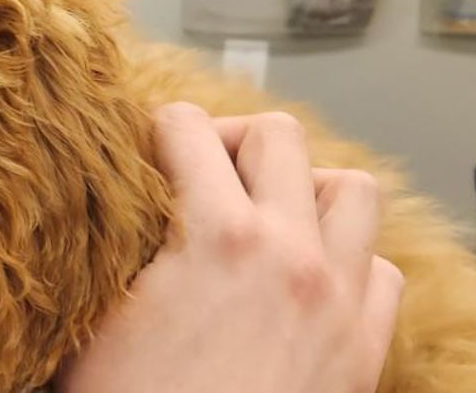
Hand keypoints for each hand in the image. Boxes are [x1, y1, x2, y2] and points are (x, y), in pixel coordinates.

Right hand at [56, 103, 403, 392]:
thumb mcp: (94, 314)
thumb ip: (109, 241)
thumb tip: (106, 193)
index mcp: (216, 234)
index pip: (188, 125)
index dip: (154, 132)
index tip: (141, 154)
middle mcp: (289, 254)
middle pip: (279, 136)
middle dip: (233, 142)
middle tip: (201, 174)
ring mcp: (337, 300)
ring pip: (352, 191)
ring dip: (307, 190)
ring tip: (265, 216)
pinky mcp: (363, 349)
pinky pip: (381, 270)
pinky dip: (349, 260)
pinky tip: (306, 280)